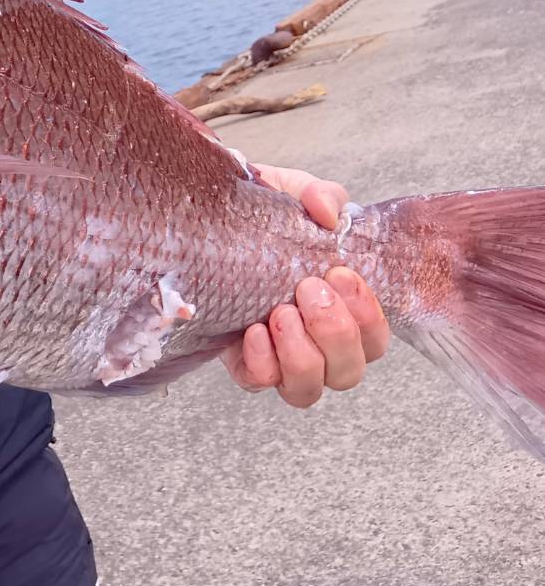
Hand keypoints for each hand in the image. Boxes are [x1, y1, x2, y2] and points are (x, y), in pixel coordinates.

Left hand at [220, 163, 389, 406]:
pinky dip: (261, 362)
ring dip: (301, 354)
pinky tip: (252, 331)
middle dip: (336, 332)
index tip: (340, 274)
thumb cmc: (265, 218)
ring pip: (308, 390)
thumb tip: (328, 211)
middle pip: (349, 372)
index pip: (375, 338)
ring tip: (280, 312)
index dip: (367, 315)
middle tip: (308, 290)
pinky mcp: (244, 365)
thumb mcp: (293, 195)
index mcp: (343, 311)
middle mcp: (319, 346)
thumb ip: (318, 196)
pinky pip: (260, 383)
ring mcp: (281, 361)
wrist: (209, 226)